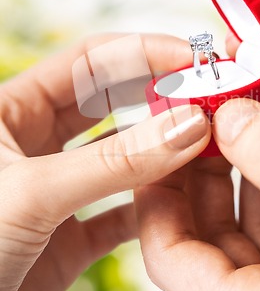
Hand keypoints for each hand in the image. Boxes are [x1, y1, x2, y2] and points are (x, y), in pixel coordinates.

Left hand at [0, 34, 210, 290]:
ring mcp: (56, 190)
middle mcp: (34, 145)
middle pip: (112, 103)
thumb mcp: (33, 193)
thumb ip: (115, 161)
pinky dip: (154, 206)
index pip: (89, 62)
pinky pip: (122, 211)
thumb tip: (187, 126)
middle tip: (209, 97)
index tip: (193, 57)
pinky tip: (179, 202)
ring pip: (123, 156)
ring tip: (204, 144)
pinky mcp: (69, 237)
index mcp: (10, 112)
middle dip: (160, 96)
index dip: (144, 53)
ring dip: (163, 150)